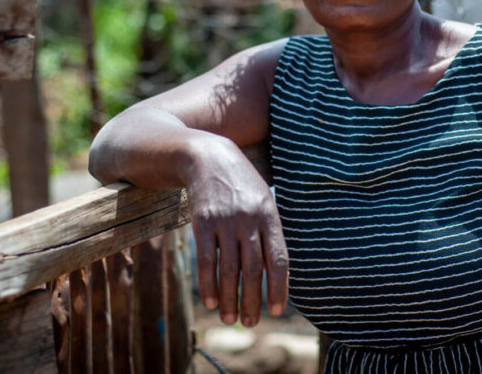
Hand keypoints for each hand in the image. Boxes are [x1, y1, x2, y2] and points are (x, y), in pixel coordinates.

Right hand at [186, 138, 287, 326]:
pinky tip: (211, 302)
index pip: (278, 259)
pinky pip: (207, 260)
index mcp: (270, 216)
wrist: (208, 157)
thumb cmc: (241, 185)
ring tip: (231, 320)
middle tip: (251, 324)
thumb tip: (278, 272)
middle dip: (253, 300)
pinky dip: (209, 284)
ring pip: (230, 268)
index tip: (277, 310)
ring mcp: (225, 221)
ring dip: (231, 298)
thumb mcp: (263, 200)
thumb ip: (269, 233)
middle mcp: (249, 220)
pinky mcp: (202, 222)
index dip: (279, 287)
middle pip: (254, 269)